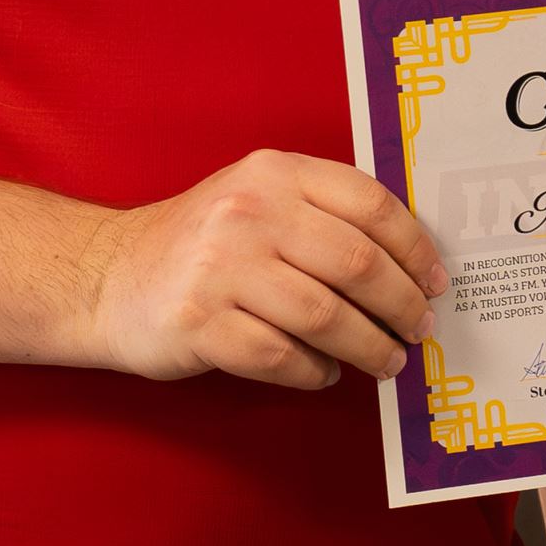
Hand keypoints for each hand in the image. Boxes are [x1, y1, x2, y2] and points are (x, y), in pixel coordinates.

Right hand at [77, 149, 444, 389]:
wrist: (108, 275)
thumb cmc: (204, 243)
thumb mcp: (259, 197)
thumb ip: (325, 213)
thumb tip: (412, 266)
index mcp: (275, 172)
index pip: (371, 204)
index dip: (416, 248)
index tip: (437, 282)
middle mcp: (248, 211)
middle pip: (357, 264)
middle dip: (403, 305)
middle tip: (420, 329)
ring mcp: (220, 268)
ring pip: (326, 317)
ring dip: (370, 347)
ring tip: (387, 361)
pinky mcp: (198, 324)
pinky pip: (281, 357)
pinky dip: (315, 371)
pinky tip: (324, 372)